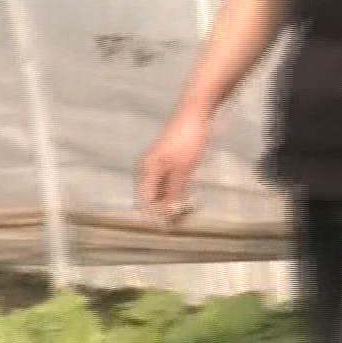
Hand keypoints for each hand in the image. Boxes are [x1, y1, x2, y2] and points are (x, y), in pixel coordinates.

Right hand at [137, 113, 212, 229]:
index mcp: (148, 171)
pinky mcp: (170, 160)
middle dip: (163, 210)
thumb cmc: (188, 140)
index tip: (167, 229)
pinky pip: (169, 181)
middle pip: (152, 196)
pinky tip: (186, 195)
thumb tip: (168, 213)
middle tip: (179, 221)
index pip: (145, 201)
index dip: (154, 216)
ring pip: (161, 189)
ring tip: (184, 210)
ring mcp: (159, 164)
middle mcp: (149, 169)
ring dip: (171, 200)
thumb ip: (175, 192)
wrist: (196, 113)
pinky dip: (176, 190)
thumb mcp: (183, 170)